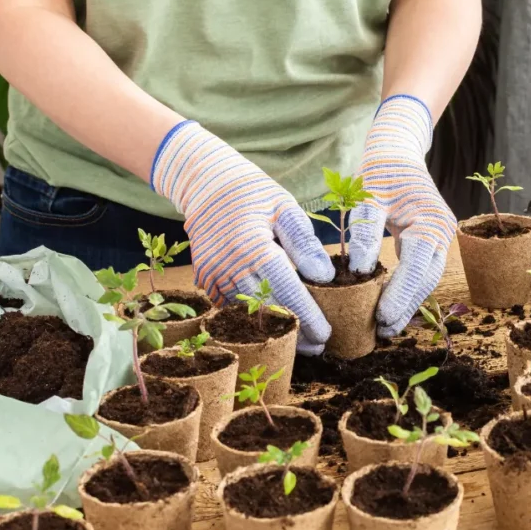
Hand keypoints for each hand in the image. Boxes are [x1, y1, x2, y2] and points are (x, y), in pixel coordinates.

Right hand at [152, 121, 333, 354]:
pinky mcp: (205, 278)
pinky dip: (251, 317)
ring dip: (273, 329)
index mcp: (252, 247)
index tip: (325, 334)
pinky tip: (271, 325)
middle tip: (317, 346)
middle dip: (293, 331)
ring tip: (299, 341)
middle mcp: (229, 266)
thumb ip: (304, 243)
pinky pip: (230, 306)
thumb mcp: (284, 207)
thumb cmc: (252, 192)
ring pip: (246, 314)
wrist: (205, 183)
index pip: (286, 291)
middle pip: (266, 309)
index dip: (306, 316)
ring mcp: (213, 275)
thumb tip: (325, 277)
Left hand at [348, 95, 457, 337]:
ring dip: (408, 303)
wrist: (397, 149)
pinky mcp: (430, 240)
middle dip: (406, 306)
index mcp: (432, 221)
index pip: (417, 266)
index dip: (401, 295)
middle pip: (427, 279)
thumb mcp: (368, 194)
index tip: (381, 317)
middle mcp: (443, 232)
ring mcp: (440, 237)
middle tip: (382, 331)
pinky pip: (421, 271)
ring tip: (385, 327)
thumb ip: (365, 231)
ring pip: (427, 279)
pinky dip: (407, 290)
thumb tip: (360, 270)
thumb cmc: (381, 169)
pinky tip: (391, 307)